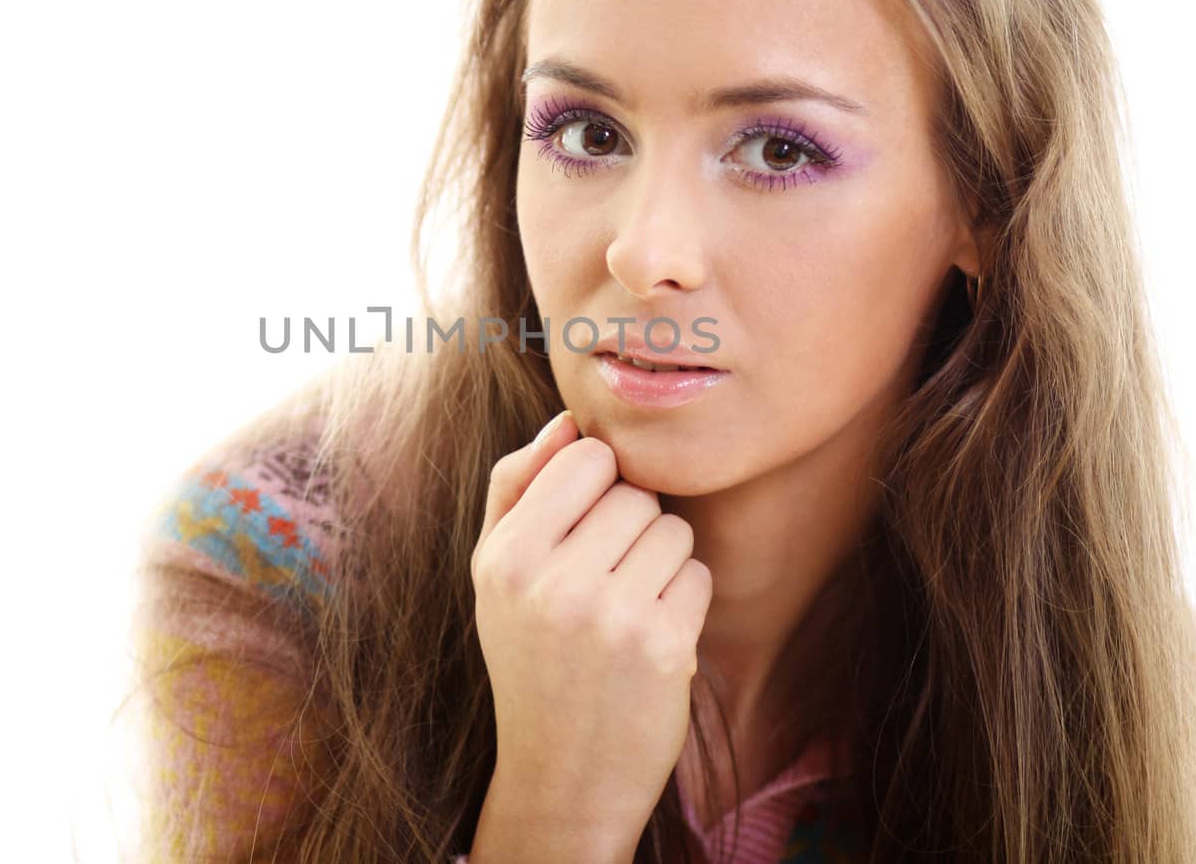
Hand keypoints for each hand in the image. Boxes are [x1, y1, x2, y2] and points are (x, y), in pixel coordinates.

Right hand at [470, 410, 712, 840]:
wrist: (562, 776)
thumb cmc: (532, 656)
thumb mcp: (497, 572)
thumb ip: (519, 485)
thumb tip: (570, 419)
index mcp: (505, 556)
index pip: (585, 456)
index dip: (597, 486)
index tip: (583, 530)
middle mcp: (552, 582)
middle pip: (635, 492)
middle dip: (632, 527)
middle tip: (604, 583)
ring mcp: (609, 615)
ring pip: (673, 528)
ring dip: (662, 561)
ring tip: (626, 609)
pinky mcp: (663, 646)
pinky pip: (697, 573)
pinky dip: (683, 600)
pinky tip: (652, 638)